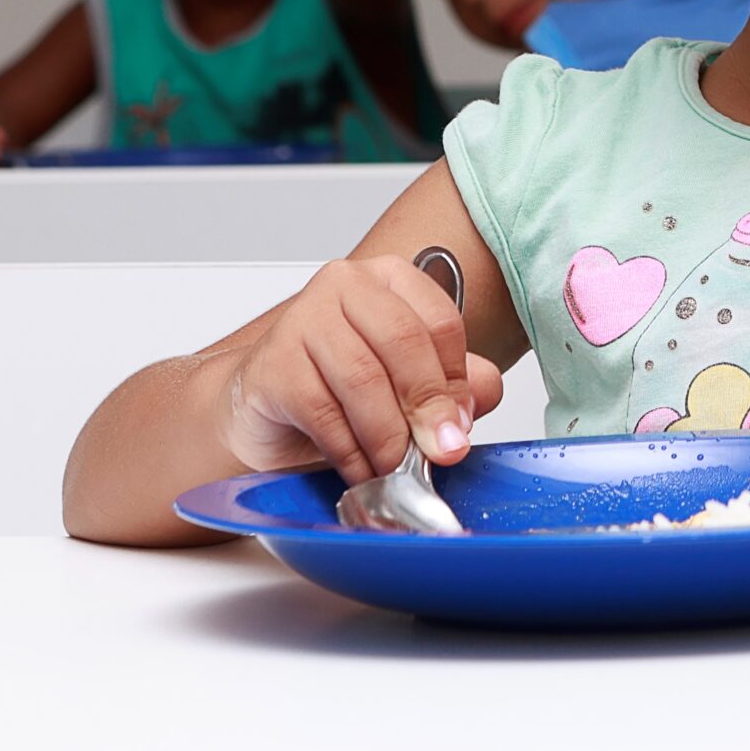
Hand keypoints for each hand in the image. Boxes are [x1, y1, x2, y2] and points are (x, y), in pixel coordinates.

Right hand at [217, 257, 502, 482]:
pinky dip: (351, 452)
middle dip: (428, 407)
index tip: (458, 425)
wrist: (266, 412)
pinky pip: (324, 412)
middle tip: (438, 452)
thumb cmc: (341, 391)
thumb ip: (456, 384)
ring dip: (388, 438)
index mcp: (389, 279)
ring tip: (396, 469)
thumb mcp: (408, 385)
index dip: (456, 381)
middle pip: (404, 341)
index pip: (440, 320)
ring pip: (364, 379)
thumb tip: (483, 394)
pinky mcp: (273, 363)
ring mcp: (303, 319)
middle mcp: (345, 284)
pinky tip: (361, 470)